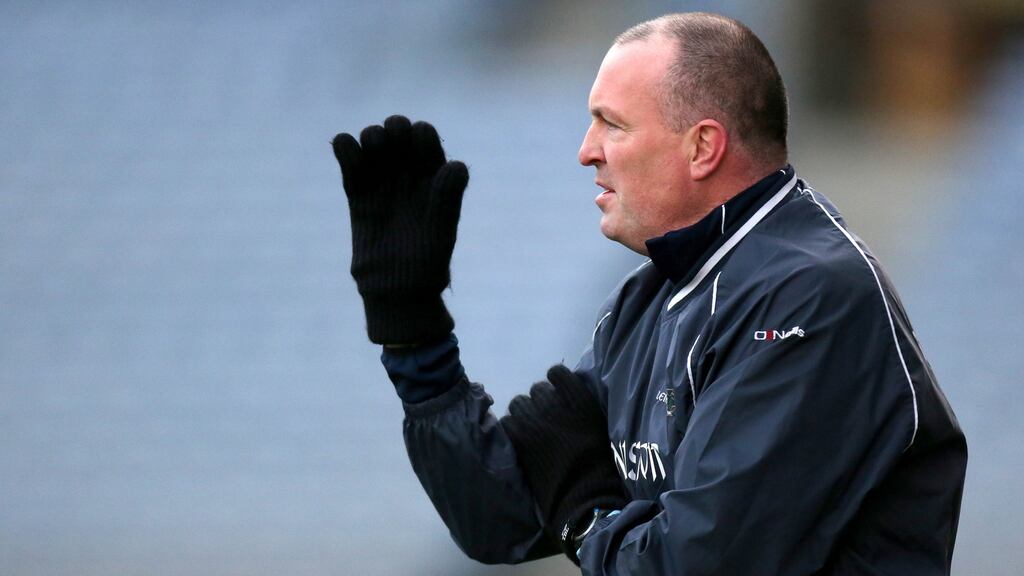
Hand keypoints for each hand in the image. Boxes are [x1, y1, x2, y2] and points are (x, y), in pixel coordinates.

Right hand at [332, 115, 467, 344]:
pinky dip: (346, 146)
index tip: (418, 151)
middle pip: (398, 129)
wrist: (397, 287)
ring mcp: (381, 180)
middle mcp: (407, 173)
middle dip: (394, 130)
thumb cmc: (426, 259)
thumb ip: (448, 196)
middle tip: (391, 150)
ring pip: (373, 137)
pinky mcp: (357, 190)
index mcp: (433, 176)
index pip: (425, 136)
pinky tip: (350, 154)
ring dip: (372, 136)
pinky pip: (349, 155)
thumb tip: (457, 165)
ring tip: (372, 155)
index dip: (421, 135)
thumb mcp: (442, 227)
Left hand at [500, 365, 627, 562]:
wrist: (582, 496)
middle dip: (540, 402)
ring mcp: (533, 419)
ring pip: (518, 403)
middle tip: (547, 420)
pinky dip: (512, 430)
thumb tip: (565, 396)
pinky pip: (506, 422)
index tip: (558, 395)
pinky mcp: (517, 437)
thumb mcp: (599, 426)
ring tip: (532, 431)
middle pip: (537, 389)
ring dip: (524, 414)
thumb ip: (581, 406)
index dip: (556, 383)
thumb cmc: (598, 464)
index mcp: (578, 399)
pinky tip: (522, 442)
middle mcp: (553, 403)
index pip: (557, 373)